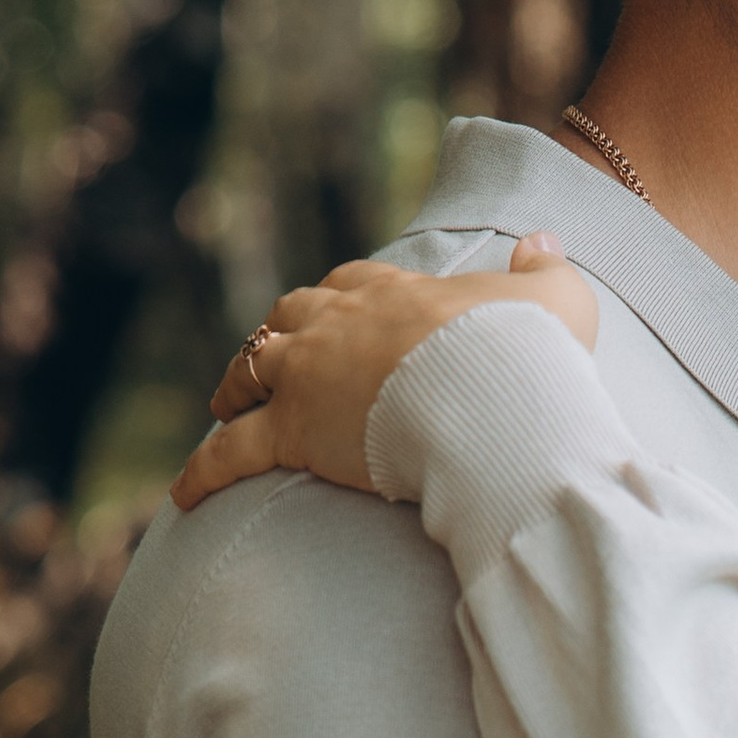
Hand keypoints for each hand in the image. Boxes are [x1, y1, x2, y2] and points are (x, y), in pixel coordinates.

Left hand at [173, 234, 597, 512]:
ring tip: (223, 407)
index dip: (341, 300)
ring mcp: (307, 375)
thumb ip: (544, 271)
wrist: (493, 398)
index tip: (336, 312)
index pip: (353, 285)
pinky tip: (182, 494)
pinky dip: (203, 471)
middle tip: (270, 359)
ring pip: (251, 373)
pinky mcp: (291, 431)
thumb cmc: (529, 354)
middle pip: (289, 319)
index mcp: (395, 292)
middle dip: (277, 337)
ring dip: (233, 388)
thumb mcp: (554, 299)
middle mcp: (338, 323)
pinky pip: (231, 452)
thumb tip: (542, 243)